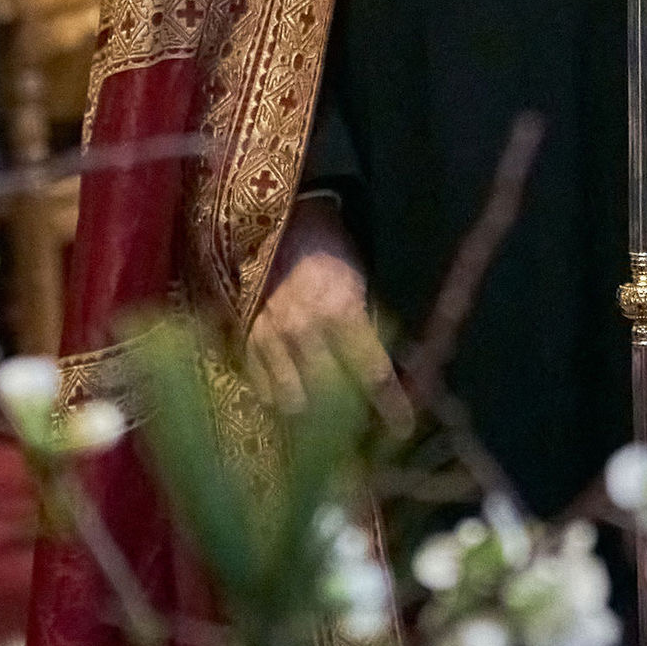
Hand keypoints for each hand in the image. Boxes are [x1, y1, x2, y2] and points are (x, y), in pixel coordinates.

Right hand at [247, 196, 404, 422]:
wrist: (281, 217)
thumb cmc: (331, 248)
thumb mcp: (359, 283)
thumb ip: (365, 329)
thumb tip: (383, 372)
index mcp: (342, 313)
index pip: (373, 375)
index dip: (390, 406)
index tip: (401, 428)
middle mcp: (305, 331)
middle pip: (330, 397)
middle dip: (348, 416)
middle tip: (358, 422)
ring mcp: (271, 337)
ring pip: (291, 401)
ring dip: (310, 412)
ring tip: (321, 415)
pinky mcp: (244, 336)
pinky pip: (261, 385)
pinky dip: (278, 395)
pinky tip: (289, 396)